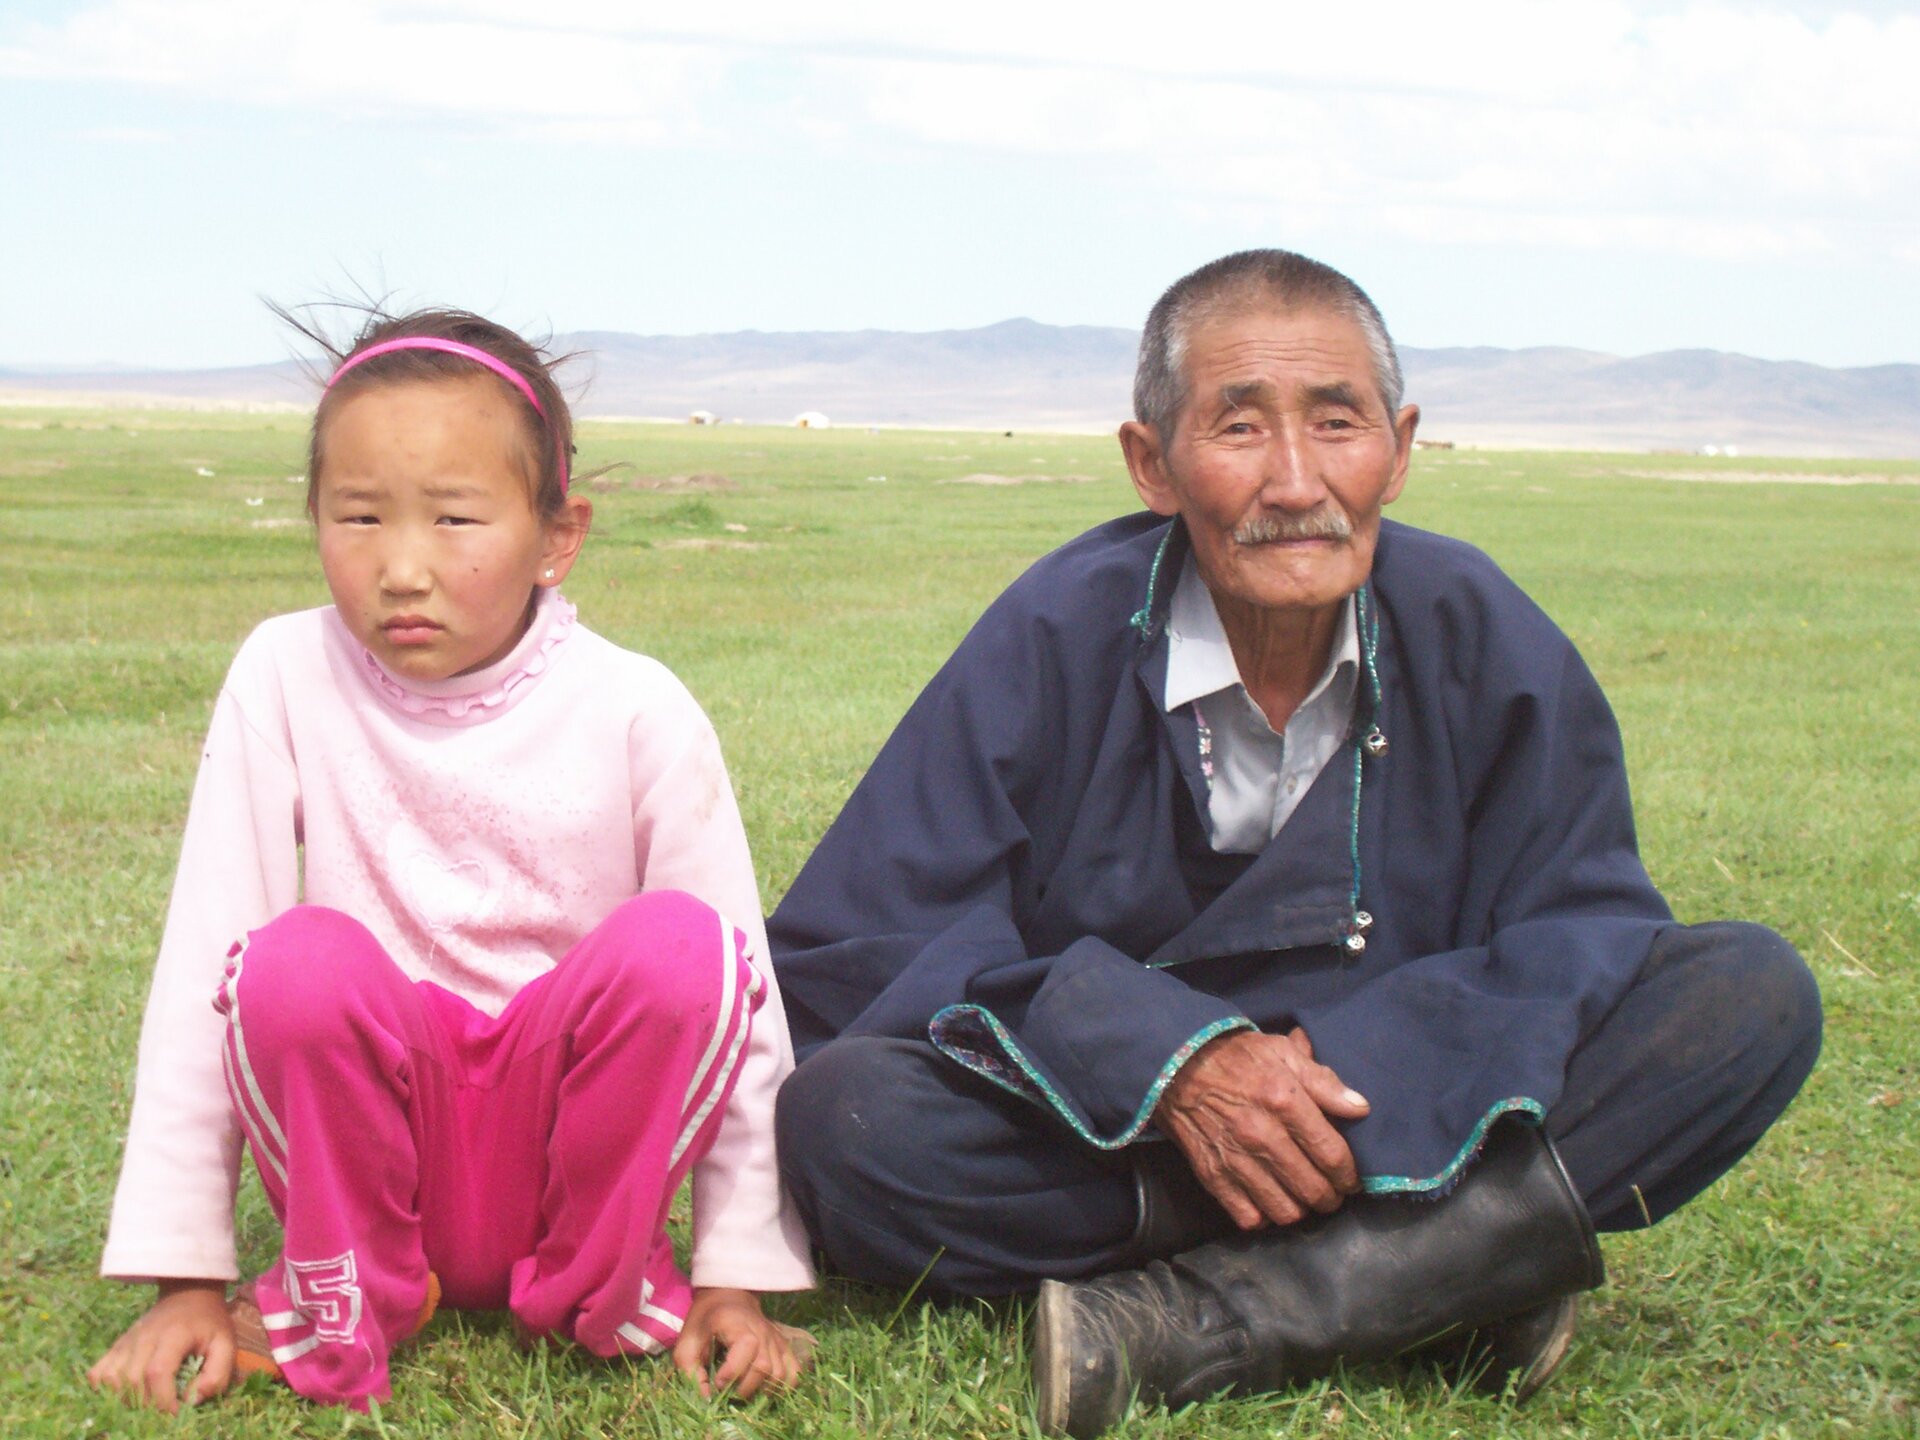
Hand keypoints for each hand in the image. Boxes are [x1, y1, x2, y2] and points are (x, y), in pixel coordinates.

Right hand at [86, 1279, 234, 1413]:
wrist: (189, 1295)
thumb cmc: (209, 1324)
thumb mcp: (226, 1344)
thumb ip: (218, 1373)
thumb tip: (194, 1400)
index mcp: (174, 1334)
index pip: (157, 1372)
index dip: (164, 1400)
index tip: (177, 1412)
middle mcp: (144, 1337)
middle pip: (132, 1380)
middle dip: (147, 1404)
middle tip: (164, 1408)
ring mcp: (126, 1341)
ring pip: (111, 1379)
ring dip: (126, 1399)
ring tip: (148, 1401)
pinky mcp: (116, 1346)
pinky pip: (98, 1373)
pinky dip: (106, 1390)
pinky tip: (126, 1393)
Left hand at [671, 1287, 808, 1399]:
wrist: (728, 1296)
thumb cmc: (706, 1320)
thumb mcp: (688, 1341)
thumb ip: (691, 1371)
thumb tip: (706, 1401)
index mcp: (738, 1325)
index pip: (746, 1349)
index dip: (731, 1373)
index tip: (717, 1382)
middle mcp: (763, 1332)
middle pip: (764, 1367)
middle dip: (745, 1388)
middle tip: (730, 1392)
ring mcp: (776, 1340)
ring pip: (780, 1373)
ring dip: (763, 1391)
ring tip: (746, 1392)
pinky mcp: (784, 1347)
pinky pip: (794, 1371)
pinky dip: (785, 1386)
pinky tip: (768, 1390)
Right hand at [1156, 1026, 1370, 1228]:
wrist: (1175, 1064)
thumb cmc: (1236, 1056)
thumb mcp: (1282, 1052)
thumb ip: (1324, 1082)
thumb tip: (1360, 1108)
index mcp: (1284, 1101)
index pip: (1331, 1155)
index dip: (1349, 1174)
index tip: (1351, 1179)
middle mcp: (1262, 1136)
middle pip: (1313, 1188)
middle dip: (1331, 1198)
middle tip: (1333, 1193)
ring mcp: (1235, 1159)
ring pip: (1285, 1210)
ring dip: (1302, 1210)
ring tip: (1304, 1200)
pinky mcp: (1212, 1176)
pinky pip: (1248, 1216)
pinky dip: (1264, 1217)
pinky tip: (1269, 1202)